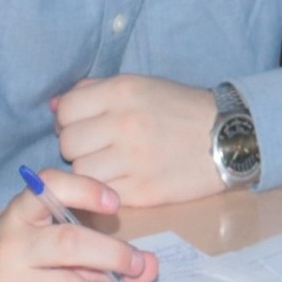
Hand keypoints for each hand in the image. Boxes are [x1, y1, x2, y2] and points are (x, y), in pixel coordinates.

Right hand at [0, 173, 157, 281]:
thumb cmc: (11, 272)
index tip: (114, 204)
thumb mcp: (43, 248)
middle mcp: (9, 247)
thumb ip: (95, 253)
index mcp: (18, 218)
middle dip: (115, 255)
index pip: (49, 187)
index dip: (85, 189)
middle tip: (137, 267)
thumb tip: (149, 265)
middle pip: (70, 243)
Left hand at [52, 75, 221, 206]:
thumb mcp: (140, 86)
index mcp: (122, 92)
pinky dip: (107, 191)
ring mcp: (133, 159)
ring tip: (110, 167)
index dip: (69, 122)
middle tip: (98, 149)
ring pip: (82, 172)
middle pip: (68, 144)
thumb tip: (54, 107)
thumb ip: (94, 91)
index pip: (66, 111)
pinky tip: (122, 182)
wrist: (227, 139)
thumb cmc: (180, 110)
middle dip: (78, 148)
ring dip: (90, 172)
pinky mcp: (144, 191)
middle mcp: (123, 123)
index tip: (84, 128)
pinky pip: (103, 194)